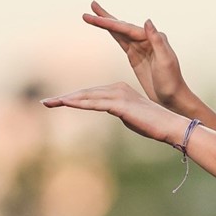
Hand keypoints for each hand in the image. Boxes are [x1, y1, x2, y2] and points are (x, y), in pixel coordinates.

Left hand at [41, 82, 188, 144]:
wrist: (170, 126)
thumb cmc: (152, 124)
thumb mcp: (130, 118)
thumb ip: (118, 113)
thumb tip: (111, 112)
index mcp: (118, 90)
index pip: (90, 95)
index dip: (73, 98)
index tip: (56, 102)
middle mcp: (116, 89)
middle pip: (85, 93)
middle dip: (64, 98)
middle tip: (45, 102)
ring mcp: (118, 95)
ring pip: (86, 97)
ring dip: (66, 100)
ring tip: (49, 103)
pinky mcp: (120, 104)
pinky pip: (95, 103)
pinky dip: (79, 103)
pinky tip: (66, 103)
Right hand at [82, 1, 190, 108]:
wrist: (172, 98)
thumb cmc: (171, 81)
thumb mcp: (165, 61)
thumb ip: (157, 40)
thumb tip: (147, 21)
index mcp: (153, 38)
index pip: (127, 28)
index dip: (110, 22)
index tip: (96, 16)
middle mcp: (147, 39)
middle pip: (122, 26)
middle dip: (105, 17)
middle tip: (92, 5)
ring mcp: (140, 47)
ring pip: (120, 32)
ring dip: (107, 23)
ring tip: (93, 14)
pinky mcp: (135, 56)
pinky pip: (121, 42)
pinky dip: (112, 34)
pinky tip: (106, 28)